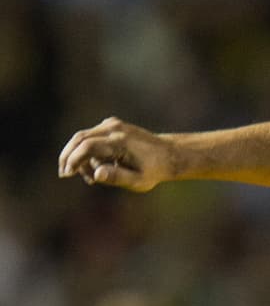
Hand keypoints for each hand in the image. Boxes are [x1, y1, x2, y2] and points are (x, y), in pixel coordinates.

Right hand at [58, 118, 175, 192]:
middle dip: (68, 156)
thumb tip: (97, 174)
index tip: (67, 174)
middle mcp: (114, 128)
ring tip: (92, 179)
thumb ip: (117, 178)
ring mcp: (112, 124)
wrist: (168, 154)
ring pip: (84, 137)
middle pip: (80, 138)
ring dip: (79, 156)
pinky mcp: (112, 125)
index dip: (73, 159)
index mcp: (120, 142)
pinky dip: (87, 150)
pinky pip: (92, 136)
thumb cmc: (154, 171)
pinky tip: (97, 168)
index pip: (87, 146)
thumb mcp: (138, 181)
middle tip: (64, 174)